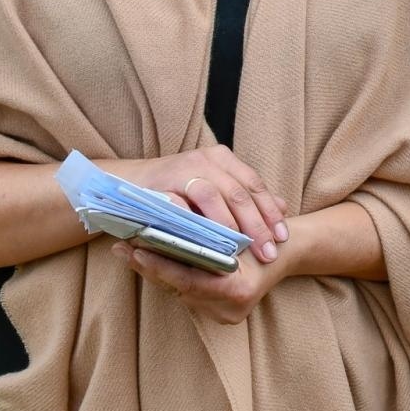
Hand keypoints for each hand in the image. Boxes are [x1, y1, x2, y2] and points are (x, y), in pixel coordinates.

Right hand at [107, 146, 287, 262]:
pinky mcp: (159, 186)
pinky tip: (206, 246)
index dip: (270, 212)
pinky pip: (181, 207)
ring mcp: (181, 170)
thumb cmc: (176, 191)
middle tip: (268, 251)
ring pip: (214, 196)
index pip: (254, 184)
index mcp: (221, 158)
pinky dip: (195, 226)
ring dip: (229, 227)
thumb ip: (245, 196)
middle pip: (239, 192)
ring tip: (241, 252)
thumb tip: (283, 207)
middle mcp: (204, 159)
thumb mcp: (214, 189)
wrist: (126, 185)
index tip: (283, 237)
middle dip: (256, 225)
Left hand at [114, 240, 283, 324]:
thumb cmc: (270, 232)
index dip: (160, 265)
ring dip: (154, 269)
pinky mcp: (218, 313)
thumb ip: (219, 226)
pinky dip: (168, 274)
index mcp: (238, 290)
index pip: (188, 280)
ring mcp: (223, 314)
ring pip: (178, 291)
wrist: (290, 249)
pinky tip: (146, 258)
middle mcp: (229, 309)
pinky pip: (186, 291)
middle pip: (178, 288)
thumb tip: (178, 207)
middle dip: (149, 265)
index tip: (135, 250)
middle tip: (122, 248)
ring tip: (127, 248)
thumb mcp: (248, 223)